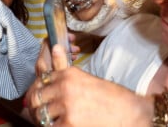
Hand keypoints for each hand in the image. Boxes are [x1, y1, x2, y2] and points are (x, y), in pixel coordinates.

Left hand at [25, 42, 150, 125]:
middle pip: (36, 97)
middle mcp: (64, 86)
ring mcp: (65, 106)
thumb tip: (54, 48)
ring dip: (44, 120)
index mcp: (68, 73)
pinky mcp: (68, 124)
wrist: (131, 114)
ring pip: (40, 114)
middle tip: (40, 114)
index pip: (40, 79)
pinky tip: (62, 126)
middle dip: (36, 106)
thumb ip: (65, 69)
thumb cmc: (111, 98)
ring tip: (54, 121)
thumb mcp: (86, 80)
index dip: (37, 90)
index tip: (39, 98)